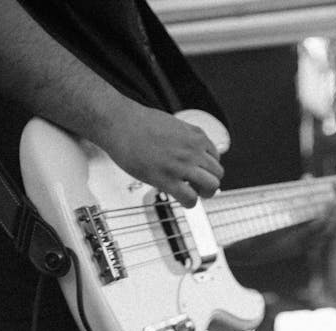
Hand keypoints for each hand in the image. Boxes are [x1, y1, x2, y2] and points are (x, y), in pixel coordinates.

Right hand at [100, 103, 223, 206]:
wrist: (118, 122)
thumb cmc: (138, 122)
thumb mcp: (172, 124)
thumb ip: (185, 138)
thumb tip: (191, 152)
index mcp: (195, 135)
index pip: (216, 157)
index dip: (208, 168)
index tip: (199, 172)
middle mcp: (192, 150)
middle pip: (217, 174)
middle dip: (209, 182)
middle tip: (196, 185)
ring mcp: (181, 165)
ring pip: (211, 186)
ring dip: (203, 193)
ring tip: (191, 192)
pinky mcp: (167, 179)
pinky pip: (191, 199)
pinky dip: (189, 203)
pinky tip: (181, 199)